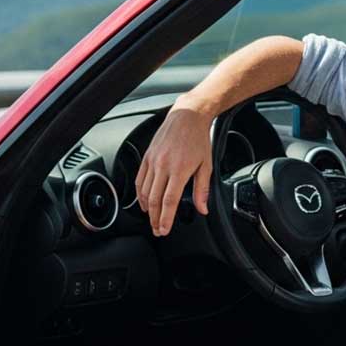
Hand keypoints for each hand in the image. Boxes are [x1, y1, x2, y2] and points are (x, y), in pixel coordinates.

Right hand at [135, 98, 213, 235]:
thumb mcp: (206, 164)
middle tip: (157, 229)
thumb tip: (203, 208)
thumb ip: (202, 189)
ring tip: (151, 218)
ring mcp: (153, 160)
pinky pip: (139, 179)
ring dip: (147, 208)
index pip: (169, 201)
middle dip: (154, 218)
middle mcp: (163, 165)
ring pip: (144, 191)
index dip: (165, 218)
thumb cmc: (198, 138)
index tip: (164, 229)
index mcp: (179, 169)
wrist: (187, 116)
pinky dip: (140, 193)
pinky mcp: (147, 156)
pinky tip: (144, 201)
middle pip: (154, 199)